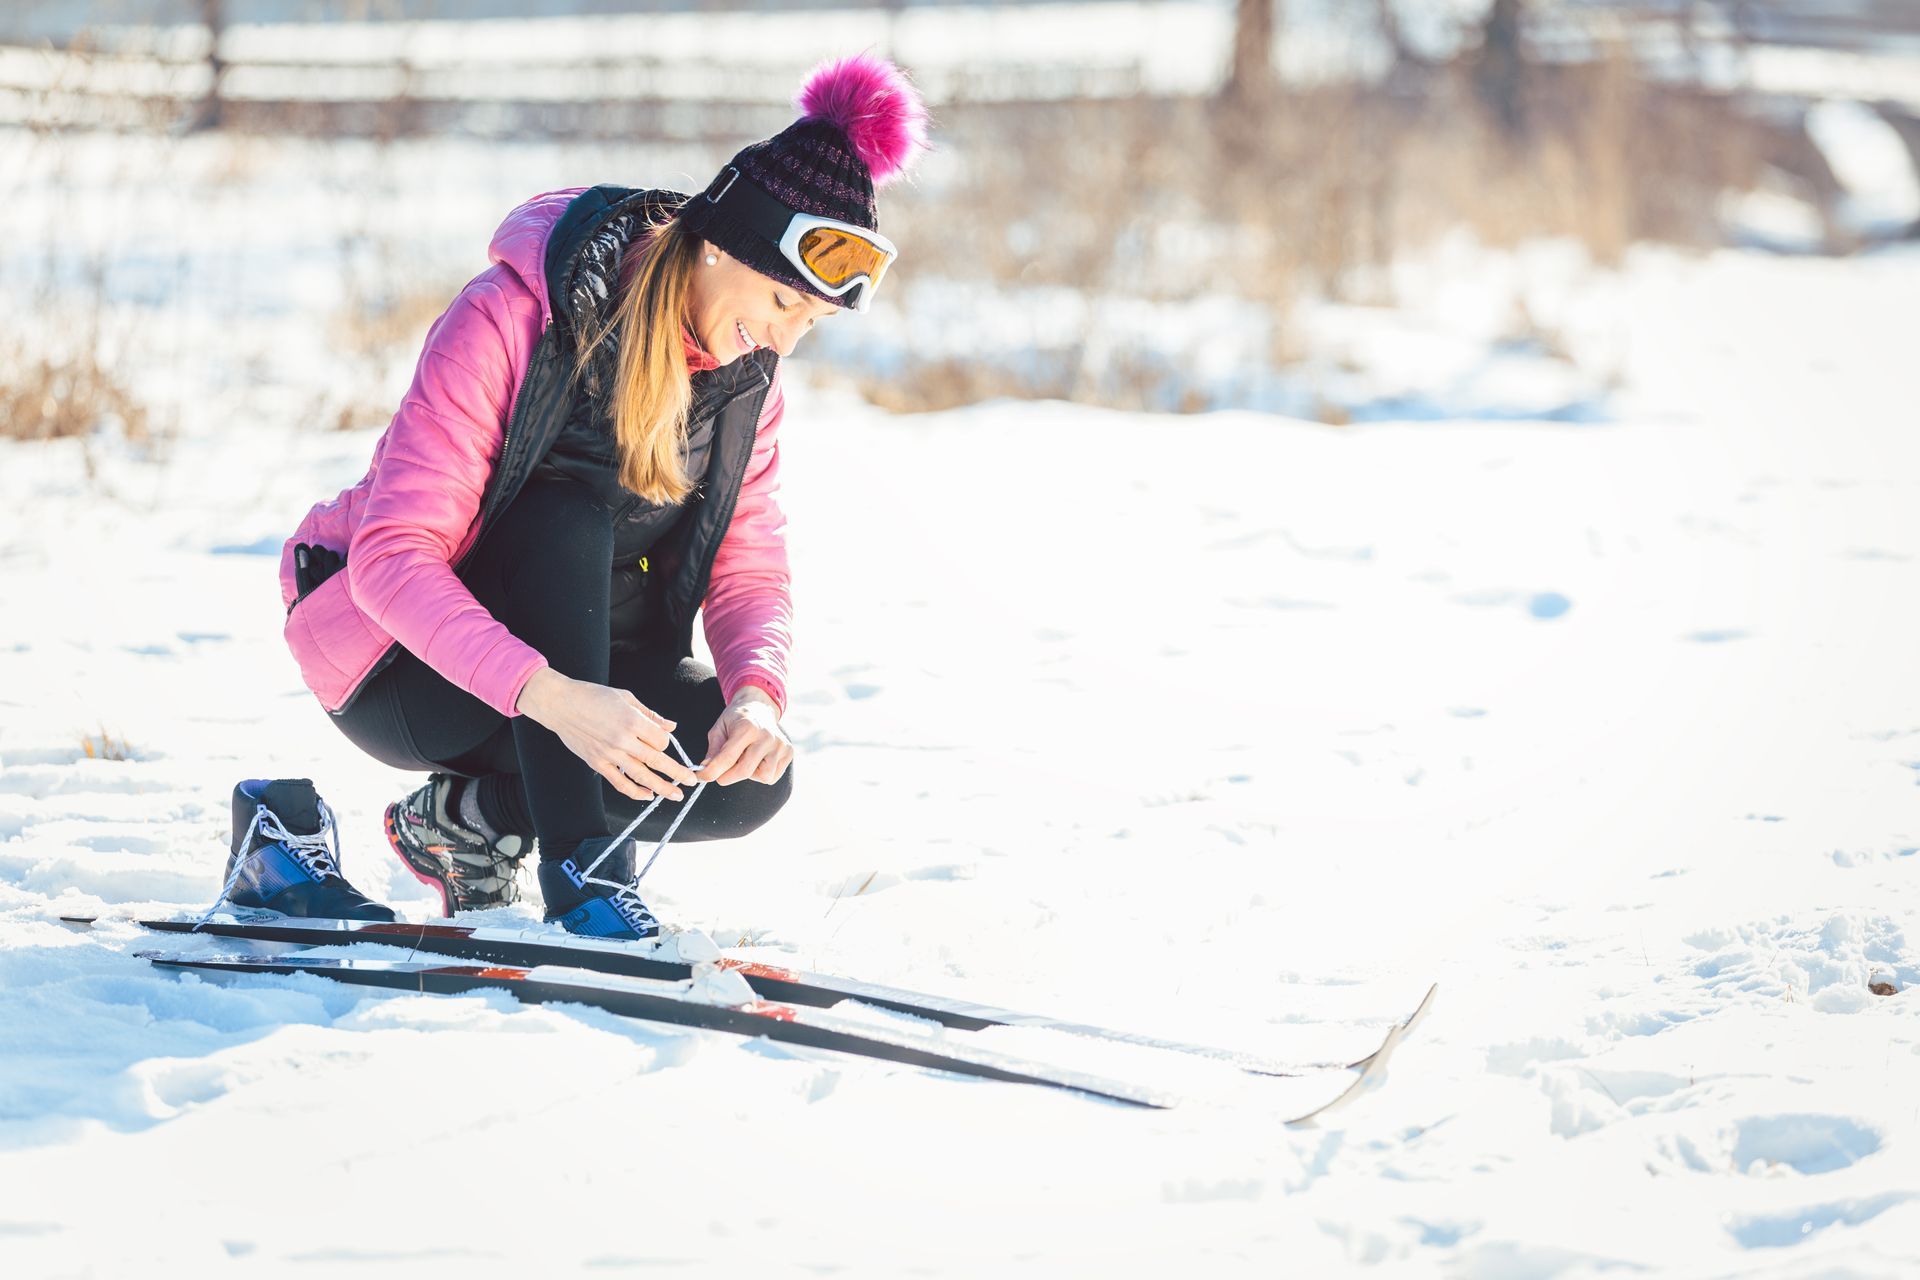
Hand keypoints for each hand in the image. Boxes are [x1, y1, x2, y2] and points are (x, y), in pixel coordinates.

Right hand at [515, 668, 699, 803]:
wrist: (560, 704)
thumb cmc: (593, 696)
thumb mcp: (626, 698)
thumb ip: (651, 715)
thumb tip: (672, 727)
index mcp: (632, 721)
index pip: (661, 741)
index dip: (666, 743)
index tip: (662, 741)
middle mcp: (623, 740)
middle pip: (657, 761)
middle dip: (677, 774)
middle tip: (692, 782)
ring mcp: (609, 754)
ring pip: (641, 777)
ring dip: (661, 788)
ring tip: (675, 795)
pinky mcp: (597, 764)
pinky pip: (620, 783)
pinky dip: (635, 792)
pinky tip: (648, 796)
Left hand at [699, 687, 792, 785]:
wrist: (759, 707)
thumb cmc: (737, 719)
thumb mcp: (719, 729)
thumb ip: (713, 751)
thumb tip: (706, 770)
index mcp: (747, 728)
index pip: (727, 758)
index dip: (711, 772)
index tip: (701, 777)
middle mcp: (767, 736)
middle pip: (745, 771)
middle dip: (727, 777)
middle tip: (720, 774)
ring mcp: (780, 745)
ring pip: (763, 777)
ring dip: (749, 774)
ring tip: (745, 759)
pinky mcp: (789, 752)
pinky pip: (773, 776)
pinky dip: (761, 773)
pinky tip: (757, 760)